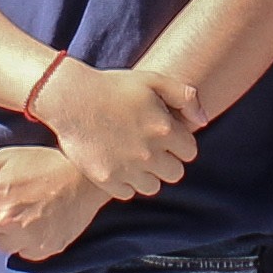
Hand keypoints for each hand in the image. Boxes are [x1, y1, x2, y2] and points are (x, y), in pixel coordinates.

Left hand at [0, 143, 117, 264]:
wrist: (86, 178)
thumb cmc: (44, 162)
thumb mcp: (5, 156)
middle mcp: (5, 219)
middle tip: (11, 202)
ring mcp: (25, 237)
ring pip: (0, 244)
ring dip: (7, 233)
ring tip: (25, 215)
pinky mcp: (42, 249)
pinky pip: (23, 253)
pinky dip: (27, 243)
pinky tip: (39, 225)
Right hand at [34, 60, 200, 198]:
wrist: (69, 97)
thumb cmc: (113, 86)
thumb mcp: (153, 80)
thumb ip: (185, 96)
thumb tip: (203, 121)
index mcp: (165, 130)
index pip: (189, 152)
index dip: (179, 144)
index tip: (165, 136)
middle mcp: (149, 154)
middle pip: (174, 173)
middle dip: (166, 161)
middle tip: (150, 148)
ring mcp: (127, 169)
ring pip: (152, 186)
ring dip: (148, 175)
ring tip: (134, 157)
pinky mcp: (106, 179)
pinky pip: (128, 193)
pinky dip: (125, 182)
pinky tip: (117, 164)